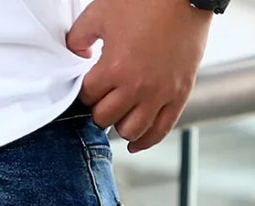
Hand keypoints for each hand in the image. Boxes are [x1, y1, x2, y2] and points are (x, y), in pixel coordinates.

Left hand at [67, 0, 211, 152]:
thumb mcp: (101, 11)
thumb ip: (79, 37)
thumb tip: (75, 56)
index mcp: (115, 67)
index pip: (87, 96)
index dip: (85, 91)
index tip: (90, 84)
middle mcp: (137, 87)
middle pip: (105, 119)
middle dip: (99, 109)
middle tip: (104, 98)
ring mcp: (159, 94)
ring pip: (130, 131)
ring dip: (120, 125)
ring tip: (119, 114)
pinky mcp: (179, 95)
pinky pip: (160, 131)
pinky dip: (145, 141)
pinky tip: (135, 143)